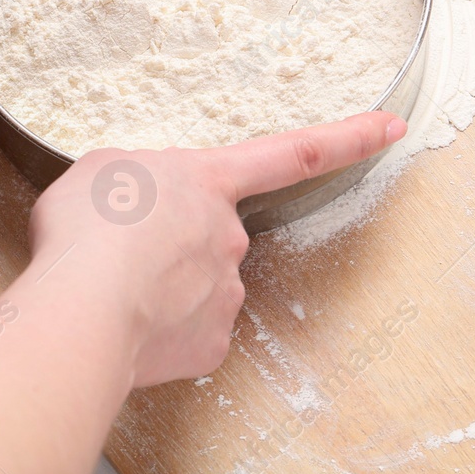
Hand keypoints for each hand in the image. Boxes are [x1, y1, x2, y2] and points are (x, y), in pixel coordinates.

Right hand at [29, 111, 406, 386]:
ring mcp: (227, 292)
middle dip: (167, 247)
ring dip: (157, 289)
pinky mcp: (212, 344)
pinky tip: (125, 325)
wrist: (82, 309)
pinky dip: (157, 332)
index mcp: (209, 181)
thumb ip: (138, 177)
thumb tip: (142, 205)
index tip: (392, 128)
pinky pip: (185, 334)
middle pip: (209, 236)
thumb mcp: (102, 170)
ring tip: (107, 291)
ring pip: (194, 288)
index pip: (295, 152)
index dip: (349, 138)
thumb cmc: (87, 231)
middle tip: (114, 255)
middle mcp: (231, 235)